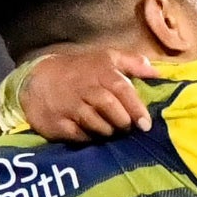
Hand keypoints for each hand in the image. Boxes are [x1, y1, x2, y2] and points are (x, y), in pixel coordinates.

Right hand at [21, 49, 158, 141]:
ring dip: (108, 131)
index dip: (136, 108)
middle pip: (109, 108)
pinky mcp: (57, 123)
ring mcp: (69, 106)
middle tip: (127, 128)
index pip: (121, 89)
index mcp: (100, 72)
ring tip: (112, 131)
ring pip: (95, 124)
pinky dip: (90, 138)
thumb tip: (158, 73)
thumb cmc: (81, 71)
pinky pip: (79, 135)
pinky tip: (93, 134)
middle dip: (123, 122)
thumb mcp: (106, 58)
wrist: (39, 80)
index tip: (146, 124)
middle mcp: (84, 88)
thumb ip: (133, 64)